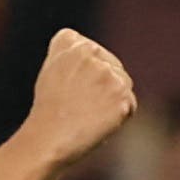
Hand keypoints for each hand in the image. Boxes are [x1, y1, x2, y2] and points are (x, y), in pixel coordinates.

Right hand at [20, 26, 140, 174]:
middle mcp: (92, 53)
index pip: (96, 54)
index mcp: (72, 42)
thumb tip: (85, 45)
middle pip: (113, 67)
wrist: (49, 137)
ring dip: (113, 100)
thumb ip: (70, 51)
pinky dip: (120, 116)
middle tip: (81, 103)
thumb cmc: (49, 108)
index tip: (73, 88)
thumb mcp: (52, 68)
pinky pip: (130, 104)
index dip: (88, 75)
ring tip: (90, 112)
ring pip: (124, 84)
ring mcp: (109, 73)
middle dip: (104, 86)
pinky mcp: (121, 94)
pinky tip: (99, 121)